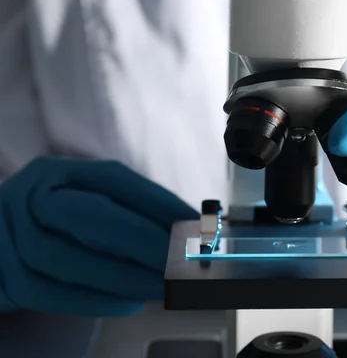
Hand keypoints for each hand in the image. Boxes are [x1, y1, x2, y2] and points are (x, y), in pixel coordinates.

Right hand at [0, 157, 198, 315]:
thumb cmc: (53, 227)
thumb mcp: (80, 206)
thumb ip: (127, 215)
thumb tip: (189, 233)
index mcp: (57, 172)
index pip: (115, 180)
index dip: (160, 202)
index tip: (197, 225)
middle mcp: (29, 196)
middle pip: (90, 215)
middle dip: (144, 239)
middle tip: (183, 259)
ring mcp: (9, 235)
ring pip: (65, 257)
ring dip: (124, 276)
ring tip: (164, 286)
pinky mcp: (1, 275)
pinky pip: (47, 292)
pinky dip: (94, 301)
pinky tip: (131, 303)